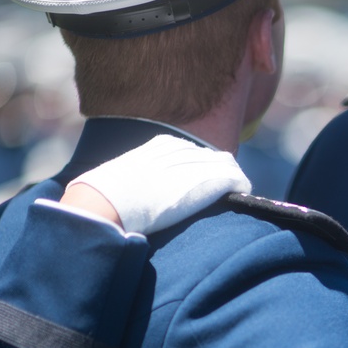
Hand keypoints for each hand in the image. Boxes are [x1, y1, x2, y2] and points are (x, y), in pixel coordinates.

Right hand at [65, 135, 251, 235]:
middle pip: (211, 156)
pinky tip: (242, 194)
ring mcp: (195, 164)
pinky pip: (234, 179)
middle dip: (218, 172)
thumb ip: (136, 177)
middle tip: (223, 188)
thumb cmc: (105, 196)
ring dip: (231, 179)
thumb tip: (132, 192)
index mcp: (160, 145)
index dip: (199, 166)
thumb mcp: (121, 175)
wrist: (108, 202)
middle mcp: (180, 150)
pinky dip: (240, 186)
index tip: (201, 179)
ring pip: (226, 165)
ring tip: (234, 192)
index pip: (190, 151)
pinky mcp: (206, 181)